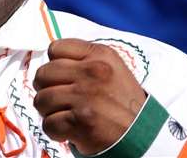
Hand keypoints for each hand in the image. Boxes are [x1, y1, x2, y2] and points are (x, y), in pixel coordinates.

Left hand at [33, 39, 149, 154]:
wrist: (146, 137)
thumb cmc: (123, 103)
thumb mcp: (112, 70)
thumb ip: (83, 60)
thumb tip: (49, 63)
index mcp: (101, 55)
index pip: (55, 49)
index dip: (55, 66)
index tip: (65, 80)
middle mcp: (94, 72)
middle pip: (42, 74)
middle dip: (47, 90)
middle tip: (62, 102)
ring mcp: (86, 96)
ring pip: (41, 100)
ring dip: (49, 112)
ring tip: (67, 116)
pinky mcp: (81, 120)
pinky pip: (48, 124)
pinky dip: (55, 132)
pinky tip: (70, 132)